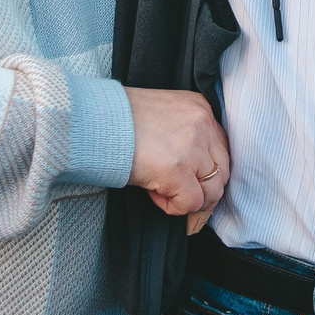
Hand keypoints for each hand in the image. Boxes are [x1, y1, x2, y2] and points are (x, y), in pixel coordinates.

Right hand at [125, 87, 229, 223]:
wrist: (92, 122)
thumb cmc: (118, 121)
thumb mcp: (161, 116)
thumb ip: (184, 136)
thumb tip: (193, 173)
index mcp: (199, 107)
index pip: (220, 148)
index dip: (207, 171)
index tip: (193, 183)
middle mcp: (202, 123)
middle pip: (222, 170)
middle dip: (205, 191)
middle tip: (181, 199)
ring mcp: (193, 147)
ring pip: (212, 190)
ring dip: (189, 200)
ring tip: (161, 194)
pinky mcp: (178, 170)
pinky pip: (191, 203)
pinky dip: (174, 207)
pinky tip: (153, 195)